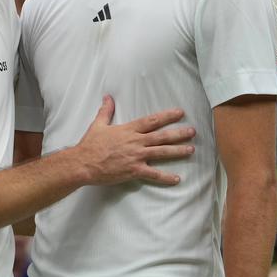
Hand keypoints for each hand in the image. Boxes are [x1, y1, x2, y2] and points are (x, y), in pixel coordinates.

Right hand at [75, 96, 194, 185]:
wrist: (84, 163)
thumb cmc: (90, 144)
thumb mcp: (98, 124)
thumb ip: (106, 110)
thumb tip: (107, 97)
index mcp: (129, 130)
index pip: (152, 121)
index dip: (167, 116)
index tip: (180, 113)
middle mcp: (136, 142)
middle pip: (162, 136)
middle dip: (179, 133)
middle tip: (192, 131)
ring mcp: (136, 156)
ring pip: (161, 153)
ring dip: (177, 151)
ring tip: (191, 149)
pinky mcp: (134, 170)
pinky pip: (153, 174)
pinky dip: (166, 177)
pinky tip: (177, 178)